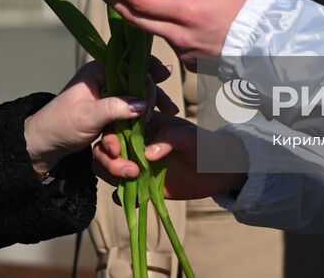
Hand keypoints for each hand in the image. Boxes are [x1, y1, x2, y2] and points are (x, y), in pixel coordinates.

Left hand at [22, 60, 172, 175]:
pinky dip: (142, 119)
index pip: (129, 64)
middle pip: (136, 81)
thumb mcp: (88, 116)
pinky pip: (129, 112)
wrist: (42, 146)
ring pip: (135, 98)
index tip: (164, 81)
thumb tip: (142, 105)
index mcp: (97, 71)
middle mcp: (103, 80)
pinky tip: (155, 126)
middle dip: (153, 95)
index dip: (149, 71)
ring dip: (150, 108)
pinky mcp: (107, 113)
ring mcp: (106, 97)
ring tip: (169, 116)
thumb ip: (115, 108)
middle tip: (170, 110)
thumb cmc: (60, 126)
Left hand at [92, 0, 254, 67]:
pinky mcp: (190, 61)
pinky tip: (152, 16)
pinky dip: (155, 28)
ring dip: (133, 15)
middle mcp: (180, 35)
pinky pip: (167, 43)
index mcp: (188, 12)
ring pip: (149, 32)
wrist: (268, 46)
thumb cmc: (251, 10)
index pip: (142, 2)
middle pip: (135, 20)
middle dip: (114, 2)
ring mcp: (183, 52)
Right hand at [93, 111, 248, 200]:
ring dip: (111, 174)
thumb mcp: (191, 137)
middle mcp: (136, 144)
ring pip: (108, 168)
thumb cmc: (205, 145)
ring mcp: (138, 165)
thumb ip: (170, 138)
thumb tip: (147, 154)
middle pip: (105, 148)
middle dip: (108, 159)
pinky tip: (134, 198)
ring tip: (133, 178)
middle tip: (130, 170)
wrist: (218, 170)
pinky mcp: (143, 186)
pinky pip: (123, 192)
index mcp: (145, 125)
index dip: (109, 135)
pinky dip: (122, 196)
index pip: (116, 124)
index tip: (116, 148)